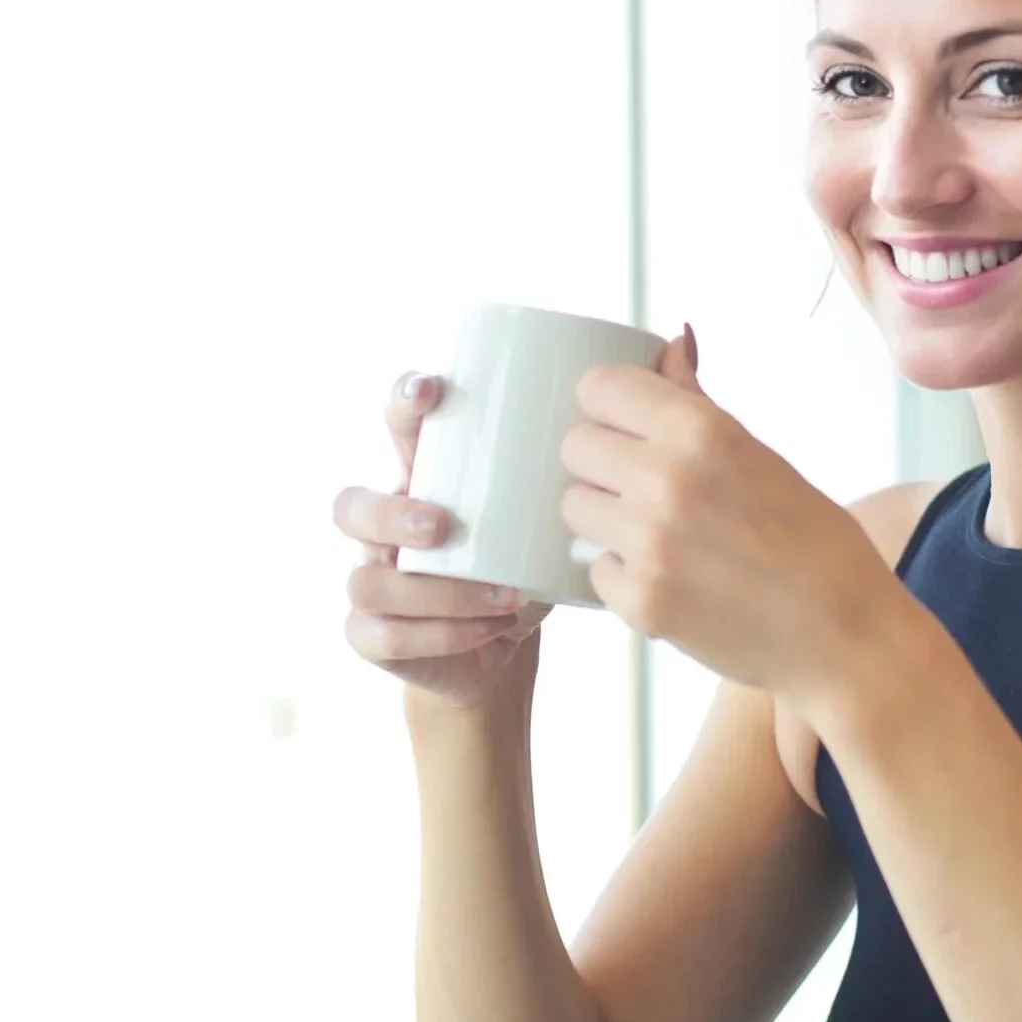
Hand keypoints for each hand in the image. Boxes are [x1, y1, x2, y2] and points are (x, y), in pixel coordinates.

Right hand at [334, 372, 552, 707]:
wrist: (495, 653)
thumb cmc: (521, 569)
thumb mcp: (548, 521)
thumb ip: (585, 469)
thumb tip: (671, 368)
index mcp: (423, 482)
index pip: (396, 427)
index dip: (402, 402)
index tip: (433, 389)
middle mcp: (383, 528)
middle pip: (350, 506)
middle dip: (392, 514)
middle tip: (443, 526)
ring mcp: (371, 582)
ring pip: (369, 582)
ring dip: (437, 593)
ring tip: (502, 598)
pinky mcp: (371, 636)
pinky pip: (380, 636)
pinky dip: (439, 636)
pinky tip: (486, 630)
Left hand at [559, 324, 900, 700]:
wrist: (845, 637)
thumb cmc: (814, 543)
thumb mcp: (760, 456)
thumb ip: (697, 402)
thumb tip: (670, 343)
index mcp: (701, 431)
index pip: (598, 387)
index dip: (608, 406)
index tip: (624, 424)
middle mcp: (667, 480)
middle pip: (575, 446)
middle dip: (601, 463)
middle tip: (640, 486)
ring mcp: (649, 545)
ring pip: (575, 508)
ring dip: (604, 519)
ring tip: (656, 535)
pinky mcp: (640, 603)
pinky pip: (594, 571)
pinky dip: (623, 576)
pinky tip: (670, 580)